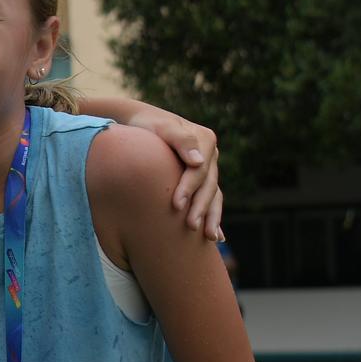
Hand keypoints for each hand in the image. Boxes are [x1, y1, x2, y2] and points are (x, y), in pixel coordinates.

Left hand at [128, 111, 221, 240]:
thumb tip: (198, 162)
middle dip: (200, 208)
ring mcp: (208, 168)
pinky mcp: (202, 179)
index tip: (176, 204)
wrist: (143, 123)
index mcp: (204, 140)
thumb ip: (180, 139)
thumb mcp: (161, 127)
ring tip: (209, 238)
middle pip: (208, 185)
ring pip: (214, 195)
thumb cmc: (148, 125)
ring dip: (212, 217)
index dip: (189, 188)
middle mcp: (210, 155)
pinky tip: (217, 237)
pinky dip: (214, 217)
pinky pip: (211, 199)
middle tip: (190, 227)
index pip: (199, 170)